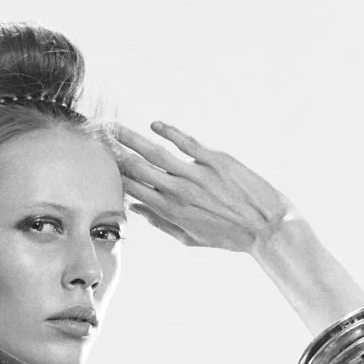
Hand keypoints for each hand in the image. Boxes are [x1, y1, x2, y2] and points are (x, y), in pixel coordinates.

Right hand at [113, 121, 296, 252]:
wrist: (265, 226)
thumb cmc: (228, 236)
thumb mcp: (190, 238)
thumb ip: (161, 223)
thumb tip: (136, 209)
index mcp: (170, 211)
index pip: (133, 190)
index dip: (114, 176)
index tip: (100, 164)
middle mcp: (178, 192)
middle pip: (138, 169)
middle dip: (115, 154)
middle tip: (99, 139)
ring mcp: (196, 174)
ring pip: (156, 153)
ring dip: (132, 139)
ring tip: (114, 129)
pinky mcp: (215, 161)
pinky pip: (186, 143)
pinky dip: (169, 132)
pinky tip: (155, 124)